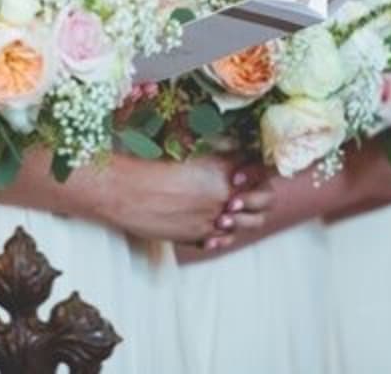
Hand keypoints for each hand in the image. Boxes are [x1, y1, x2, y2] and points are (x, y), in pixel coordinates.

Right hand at [95, 155, 268, 246]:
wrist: (125, 193)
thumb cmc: (150, 167)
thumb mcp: (188, 152)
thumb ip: (217, 156)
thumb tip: (237, 152)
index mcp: (221, 168)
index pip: (261, 168)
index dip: (263, 168)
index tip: (256, 167)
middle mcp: (223, 194)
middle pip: (265, 198)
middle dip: (262, 193)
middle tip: (250, 188)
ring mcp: (214, 218)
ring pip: (251, 222)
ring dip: (248, 215)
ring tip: (234, 207)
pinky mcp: (200, 236)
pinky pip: (226, 238)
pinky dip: (226, 231)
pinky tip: (216, 223)